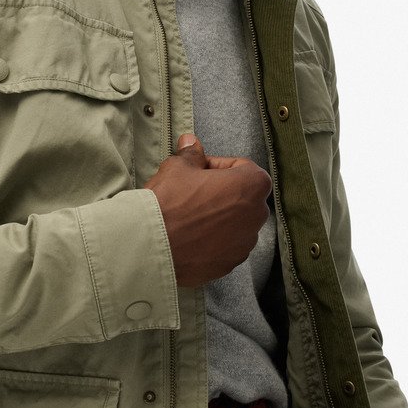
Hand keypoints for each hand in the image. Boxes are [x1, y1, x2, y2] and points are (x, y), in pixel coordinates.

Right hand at [144, 133, 271, 286]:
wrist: (150, 246)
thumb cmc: (169, 202)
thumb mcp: (178, 167)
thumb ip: (191, 154)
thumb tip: (191, 142)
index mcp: (251, 186)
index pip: (242, 167)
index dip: (217, 165)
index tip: (198, 171)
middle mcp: (256, 217)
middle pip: (242, 196)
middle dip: (221, 192)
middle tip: (191, 192)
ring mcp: (244, 244)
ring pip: (234, 223)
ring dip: (217, 217)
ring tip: (188, 216)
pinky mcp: (229, 265)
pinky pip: (224, 246)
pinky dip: (211, 240)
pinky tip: (188, 236)